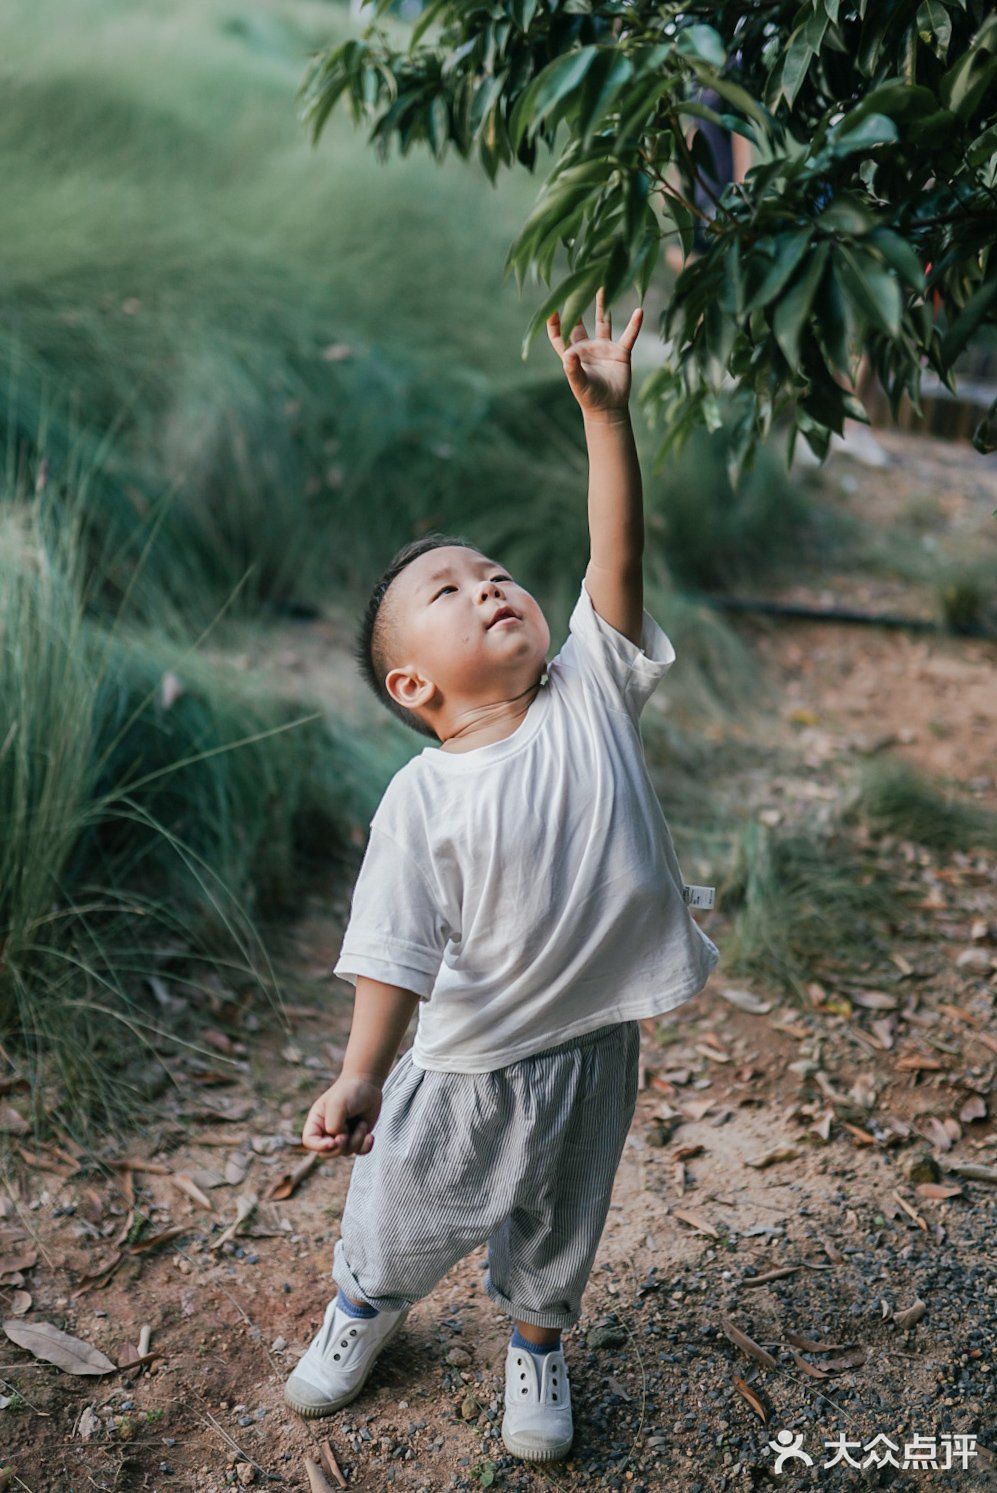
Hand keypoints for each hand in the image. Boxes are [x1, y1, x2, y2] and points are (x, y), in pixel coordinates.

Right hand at [302, 1074, 382, 1156]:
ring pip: (345, 1152)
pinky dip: (366, 1147)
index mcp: (316, 1121)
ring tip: (361, 1123)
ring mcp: (342, 1136)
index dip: (319, 1146)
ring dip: (356, 1139)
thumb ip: (334, 1124)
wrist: (368, 1084)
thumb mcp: (338, 1104)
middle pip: (326, 1153)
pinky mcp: (357, 1137)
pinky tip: (370, 1136)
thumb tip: (338, 1139)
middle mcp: (327, 1131)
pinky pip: (359, 1152)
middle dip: (339, 1147)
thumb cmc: (350, 1091)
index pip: (309, 1141)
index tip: (333, 1141)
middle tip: (347, 1134)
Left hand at [546, 286, 642, 417]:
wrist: (609, 408)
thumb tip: (567, 355)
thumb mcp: (579, 383)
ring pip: (603, 321)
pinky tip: (639, 311)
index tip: (552, 308)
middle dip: (576, 306)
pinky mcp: (621, 352)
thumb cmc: (590, 397)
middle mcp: (587, 347)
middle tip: (575, 286)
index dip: (554, 324)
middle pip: (579, 322)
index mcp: (573, 354)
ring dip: (603, 305)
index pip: (559, 336)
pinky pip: (629, 335)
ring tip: (602, 286)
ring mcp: (605, 347)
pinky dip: (635, 324)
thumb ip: (573, 369)